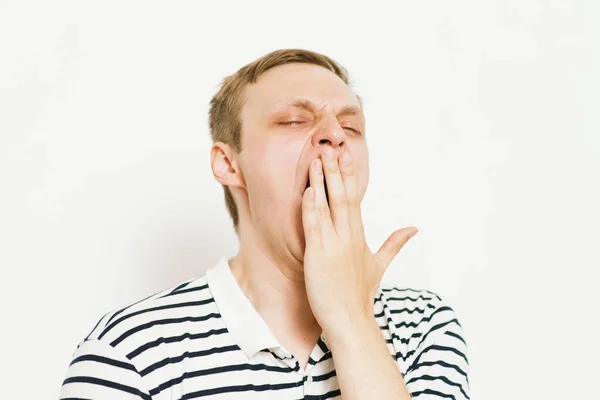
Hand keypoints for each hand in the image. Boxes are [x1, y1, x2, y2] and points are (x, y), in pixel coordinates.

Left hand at [301, 146, 417, 333]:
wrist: (351, 320)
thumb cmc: (360, 294)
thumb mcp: (379, 265)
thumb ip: (395, 243)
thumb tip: (414, 227)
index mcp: (359, 236)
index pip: (354, 198)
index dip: (349, 175)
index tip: (345, 154)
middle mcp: (348, 236)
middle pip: (343, 196)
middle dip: (337, 170)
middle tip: (331, 146)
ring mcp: (334, 245)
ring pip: (328, 207)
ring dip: (321, 182)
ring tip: (316, 160)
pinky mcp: (319, 256)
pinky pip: (314, 227)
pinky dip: (310, 208)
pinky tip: (307, 191)